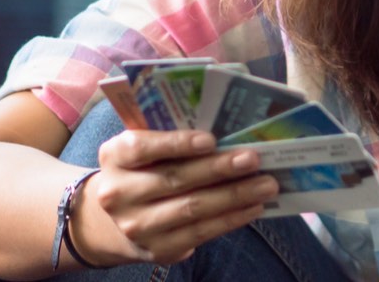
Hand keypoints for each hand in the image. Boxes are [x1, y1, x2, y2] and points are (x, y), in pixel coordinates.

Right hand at [74, 129, 278, 265]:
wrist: (113, 220)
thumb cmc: (141, 171)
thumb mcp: (142, 150)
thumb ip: (169, 137)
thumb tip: (226, 130)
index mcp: (113, 157)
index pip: (142, 147)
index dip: (176, 143)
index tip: (210, 139)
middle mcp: (118, 193)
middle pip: (174, 179)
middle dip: (218, 168)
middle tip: (253, 159)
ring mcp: (136, 225)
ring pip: (191, 208)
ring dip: (234, 196)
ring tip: (265, 184)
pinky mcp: (157, 249)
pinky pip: (200, 232)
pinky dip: (230, 219)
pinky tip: (253, 207)